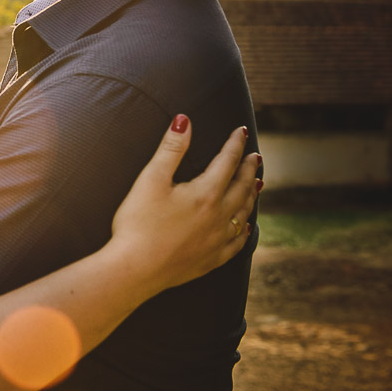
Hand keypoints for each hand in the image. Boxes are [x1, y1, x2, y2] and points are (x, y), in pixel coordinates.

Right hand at [110, 116, 259, 293]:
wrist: (135, 270)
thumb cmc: (138, 224)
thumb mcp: (151, 179)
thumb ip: (171, 148)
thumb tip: (185, 120)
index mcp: (205, 194)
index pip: (227, 161)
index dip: (236, 144)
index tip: (242, 131)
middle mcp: (218, 216)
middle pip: (241, 187)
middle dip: (249, 169)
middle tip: (256, 157)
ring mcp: (217, 241)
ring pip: (243, 213)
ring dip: (251, 196)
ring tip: (256, 184)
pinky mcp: (210, 260)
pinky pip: (237, 243)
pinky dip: (244, 230)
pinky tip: (244, 227)